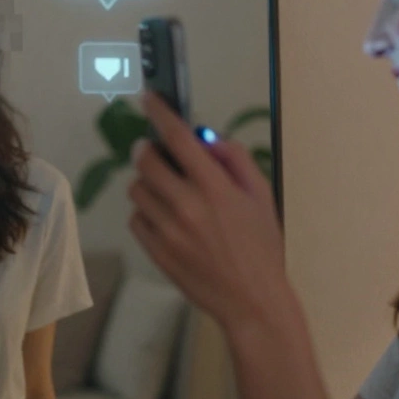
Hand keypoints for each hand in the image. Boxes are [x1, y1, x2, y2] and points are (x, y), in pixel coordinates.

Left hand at [126, 91, 290, 328]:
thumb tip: (206, 139)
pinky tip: (167, 218)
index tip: (148, 98)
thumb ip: (235, 160)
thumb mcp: (261, 195)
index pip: (177, 137)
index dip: (159, 112)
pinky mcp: (156, 252)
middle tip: (159, 153)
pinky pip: (136, 219)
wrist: (252, 300)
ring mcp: (167, 230)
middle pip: (145, 160)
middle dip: (149, 150)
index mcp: (215, 187)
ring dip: (148, 182)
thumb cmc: (262, 246)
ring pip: (137, 189)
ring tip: (169, 192)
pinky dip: (147, 212)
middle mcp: (186, 205)